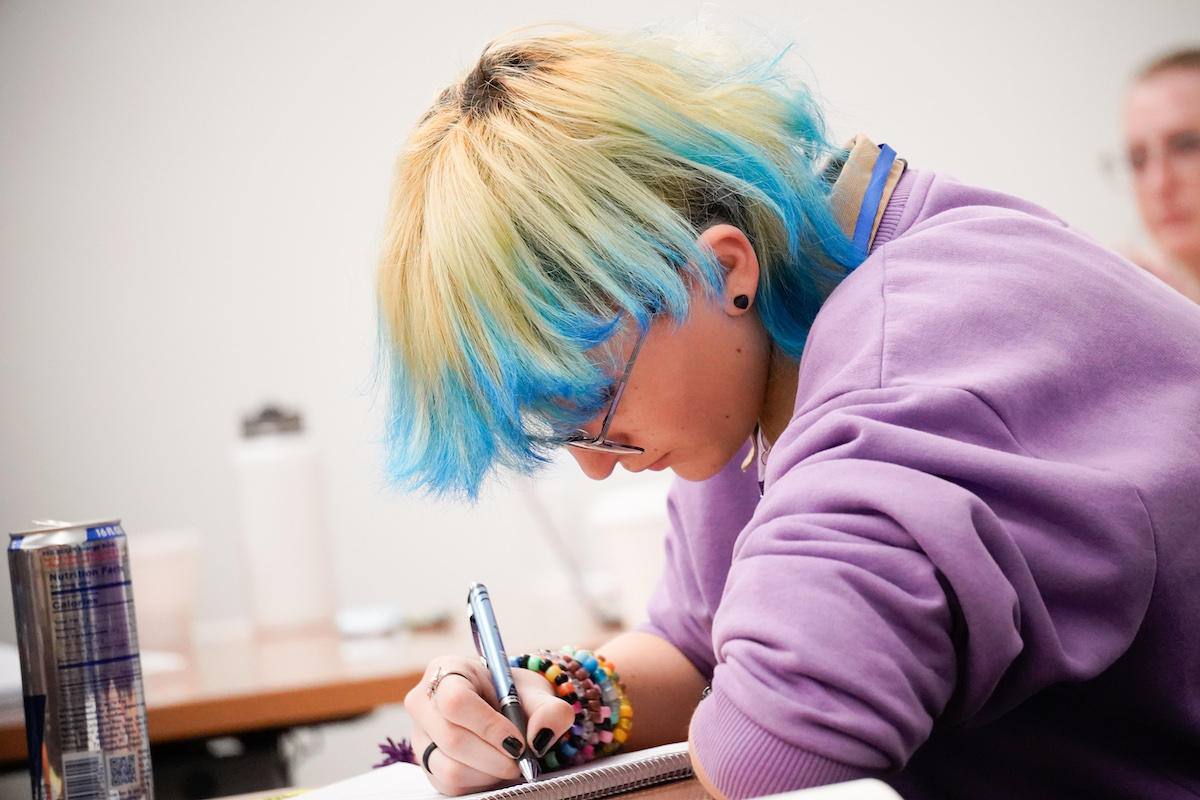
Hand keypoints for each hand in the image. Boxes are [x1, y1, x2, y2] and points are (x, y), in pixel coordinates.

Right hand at [405, 656, 575, 795]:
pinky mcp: (426, 764)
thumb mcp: (538, 693)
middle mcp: (424, 702)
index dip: (488, 726)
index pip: (456, 701)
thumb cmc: (516, 696)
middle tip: (522, 759)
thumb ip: (549, 710)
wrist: (507, 712)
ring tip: (510, 761)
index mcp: (447, 669)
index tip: (518, 741)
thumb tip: (540, 735)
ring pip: (451, 768)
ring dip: (491, 773)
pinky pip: (450, 786)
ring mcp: (421, 736)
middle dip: (496, 757)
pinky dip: (481, 783)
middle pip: (453, 739)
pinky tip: (495, 768)